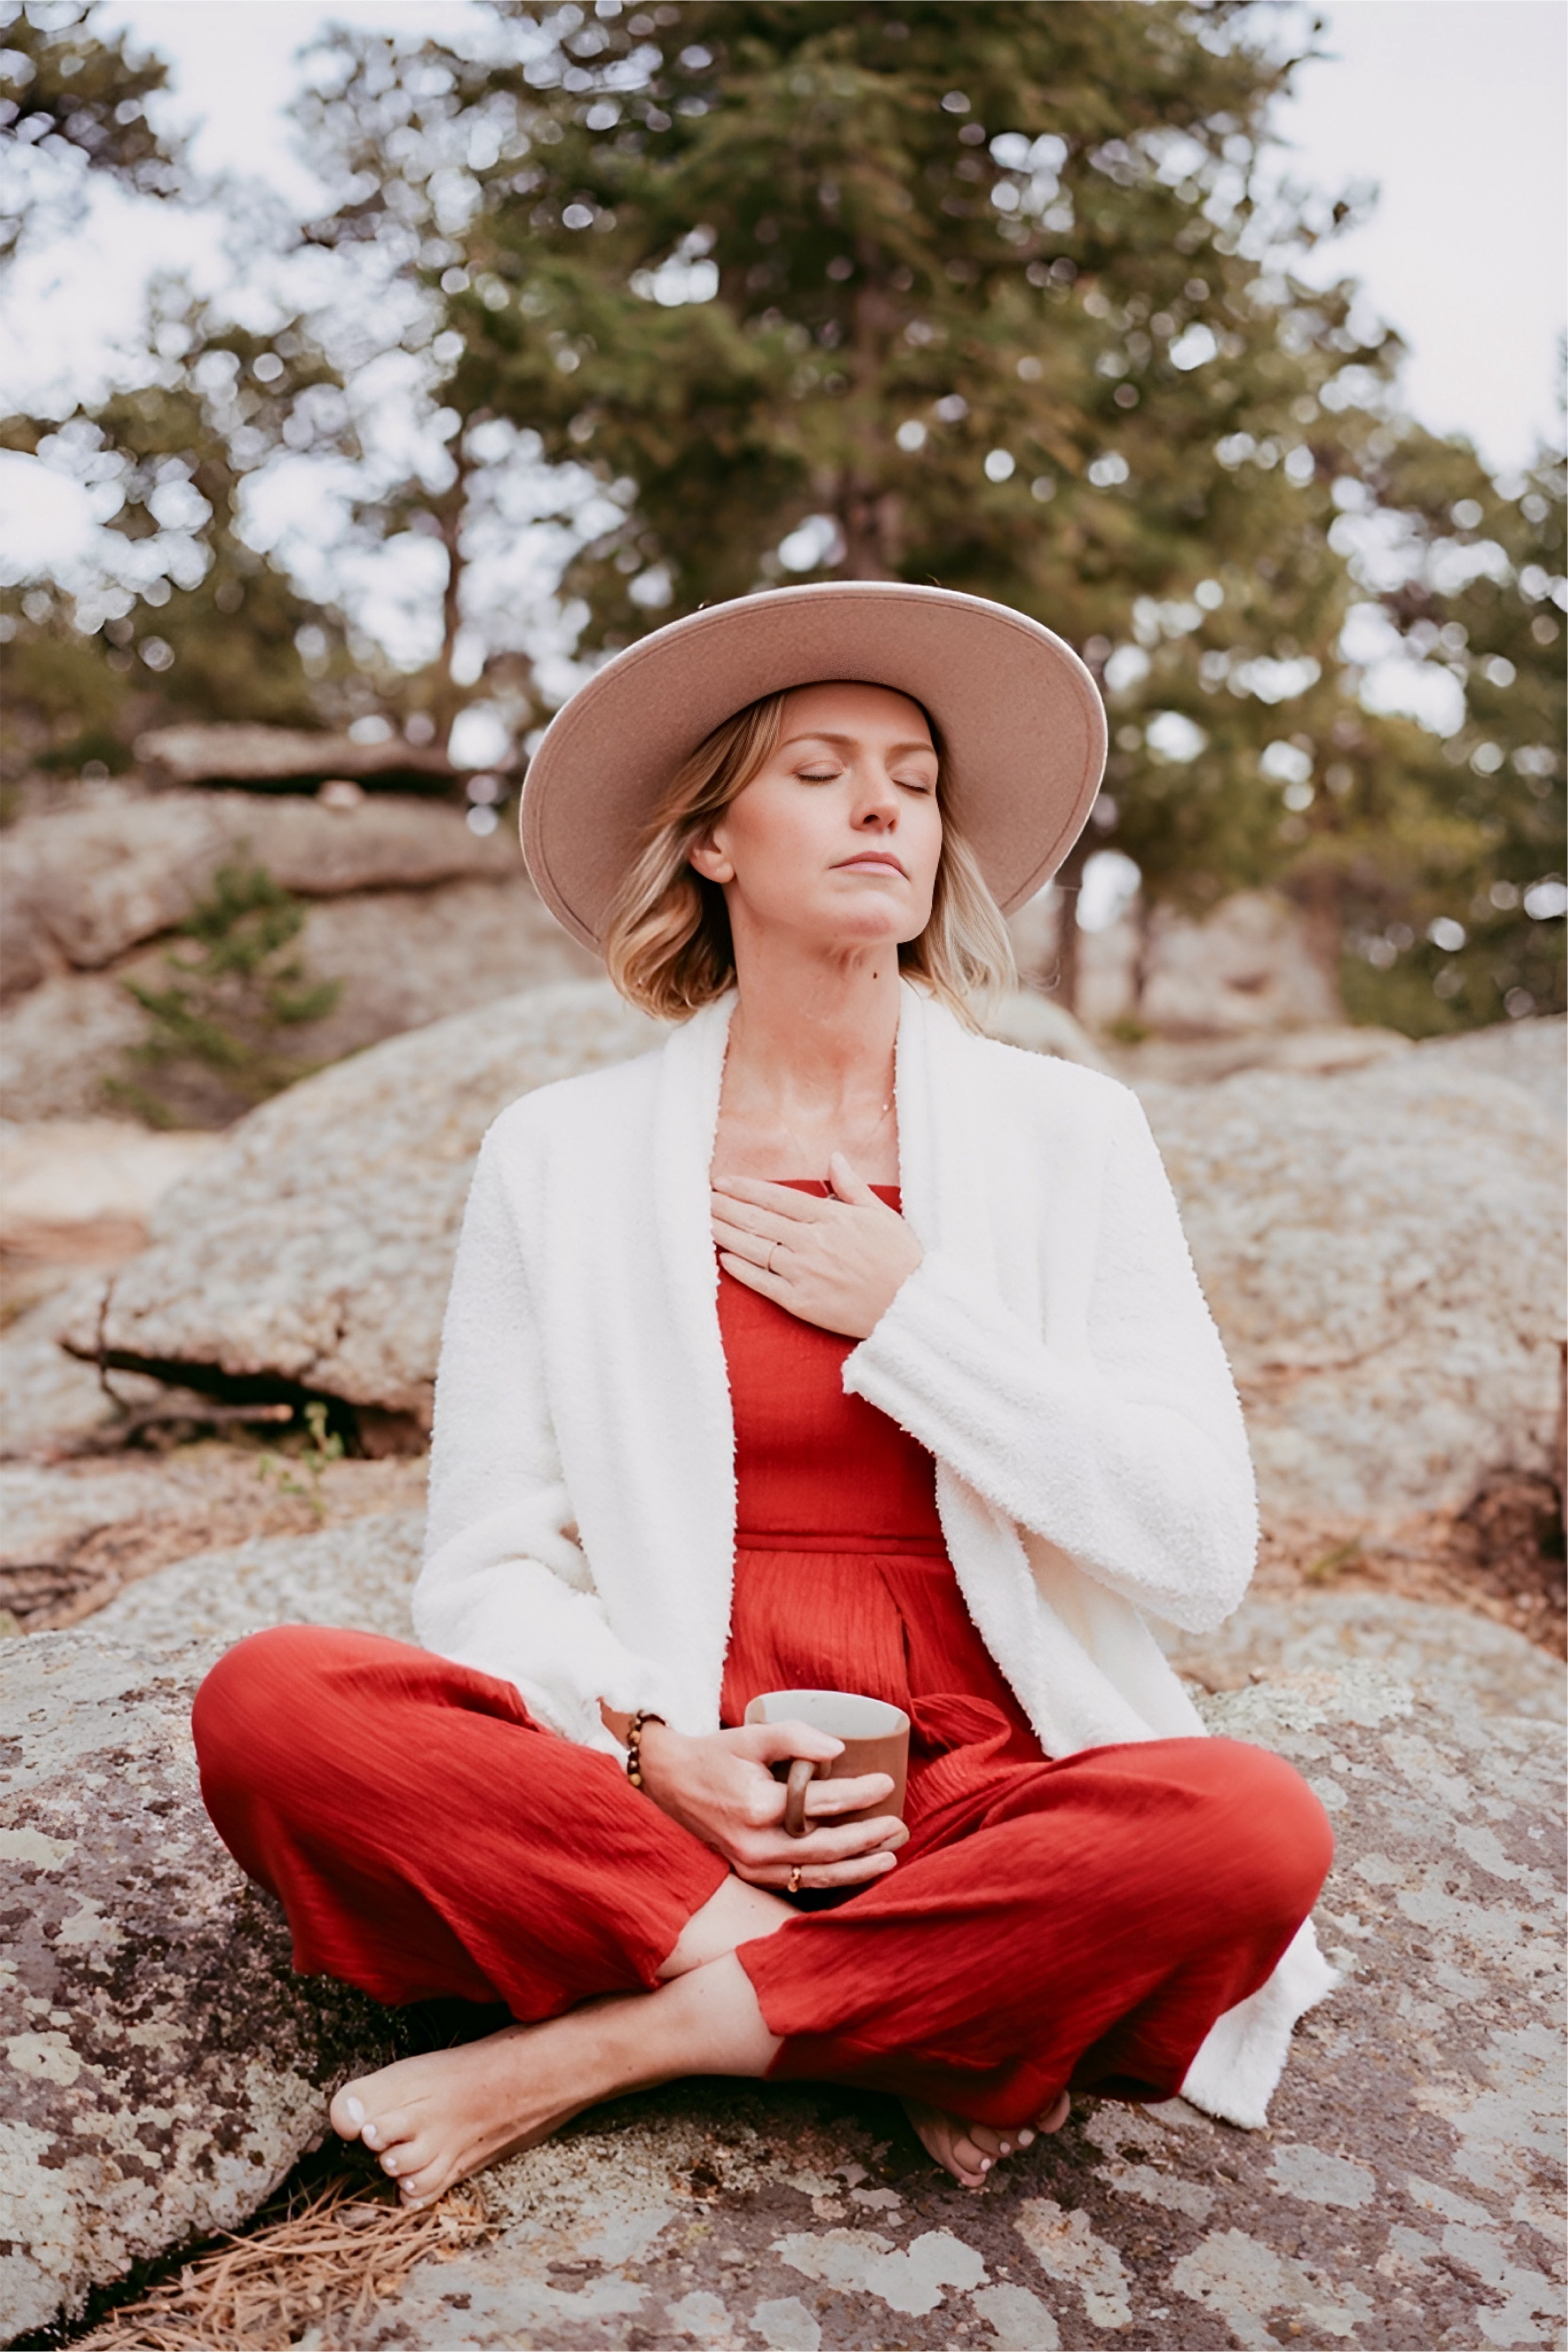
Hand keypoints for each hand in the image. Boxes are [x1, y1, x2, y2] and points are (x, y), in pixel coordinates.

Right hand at [635, 1718, 907, 1891]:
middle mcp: (756, 1845)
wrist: (669, 1783)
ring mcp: (752, 1867)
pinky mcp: (751, 1876)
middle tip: (900, 1826)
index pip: (824, 1803)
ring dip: (858, 1868)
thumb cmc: (715, 1756)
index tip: (886, 1782)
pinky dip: (831, 1879)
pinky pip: (800, 1884)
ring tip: (889, 1856)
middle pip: (828, 1848)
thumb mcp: (752, 1736)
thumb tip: (839, 1750)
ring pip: (817, 1875)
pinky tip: (854, 1870)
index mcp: (758, 1807)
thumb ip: (796, 1737)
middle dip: (869, 1839)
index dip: (861, 1794)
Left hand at [711, 1153, 922, 1338]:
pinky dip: (741, 1270)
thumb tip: (834, 1158)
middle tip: (699, 1199)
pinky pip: (764, 1283)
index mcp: (831, 1218)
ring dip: (726, 1234)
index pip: (777, 1198)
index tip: (722, 1182)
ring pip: (755, 1248)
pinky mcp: (802, 1302)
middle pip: (758, 1220)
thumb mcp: (881, 1214)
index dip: (745, 1189)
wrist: (912, 1306)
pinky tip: (724, 1259)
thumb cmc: (901, 1259)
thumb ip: (852, 1186)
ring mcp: (804, 1273)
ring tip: (704, 1222)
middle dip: (726, 1207)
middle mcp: (812, 1242)